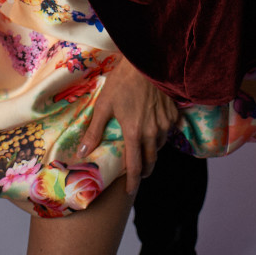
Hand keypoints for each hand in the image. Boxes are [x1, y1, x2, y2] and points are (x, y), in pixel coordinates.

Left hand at [77, 56, 179, 194]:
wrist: (146, 62)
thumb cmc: (122, 82)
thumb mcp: (104, 104)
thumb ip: (95, 130)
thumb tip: (83, 151)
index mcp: (134, 133)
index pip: (135, 167)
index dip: (132, 183)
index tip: (129, 192)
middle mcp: (152, 133)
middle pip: (150, 161)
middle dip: (143, 170)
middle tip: (137, 174)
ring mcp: (165, 124)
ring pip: (160, 146)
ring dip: (151, 151)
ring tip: (142, 150)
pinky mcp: (173, 114)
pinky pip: (168, 131)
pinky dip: (160, 134)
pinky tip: (153, 128)